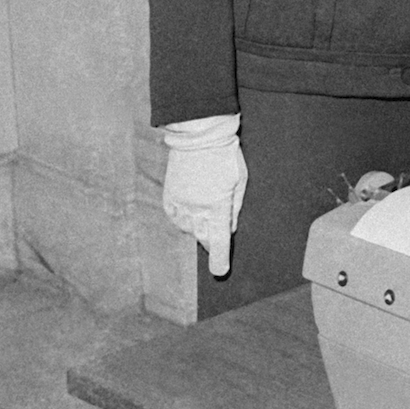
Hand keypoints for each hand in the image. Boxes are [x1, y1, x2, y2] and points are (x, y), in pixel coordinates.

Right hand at [161, 114, 247, 276]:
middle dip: (211, 243)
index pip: (219, 240)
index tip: (220, 272)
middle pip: (203, 237)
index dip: (219, 259)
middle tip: (217, 242)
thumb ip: (234, 208)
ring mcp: (181, 202)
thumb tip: (230, 229)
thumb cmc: (225, 156)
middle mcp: (196, 207)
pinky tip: (192, 212)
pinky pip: (176, 218)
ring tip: (207, 211)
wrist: (198, 135)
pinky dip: (184, 220)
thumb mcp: (240, 181)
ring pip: (189, 228)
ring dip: (199, 228)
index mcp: (218, 205)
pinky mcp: (169, 197)